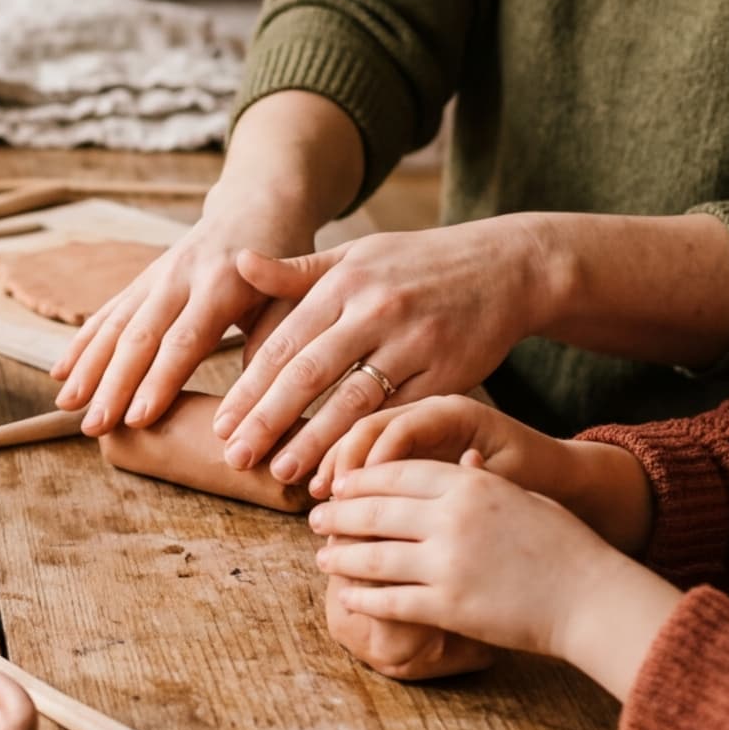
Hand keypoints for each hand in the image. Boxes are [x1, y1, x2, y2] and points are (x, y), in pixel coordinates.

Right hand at [51, 197, 317, 433]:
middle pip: (138, 336)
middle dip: (112, 385)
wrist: (257, 206)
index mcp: (223, 284)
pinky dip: (82, 343)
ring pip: (115, 324)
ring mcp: (155, 276)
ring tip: (66, 406)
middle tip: (93, 427)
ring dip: (87, 367)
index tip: (136, 419)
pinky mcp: (141, 280)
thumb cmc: (284, 265)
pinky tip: (60, 372)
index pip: (184, 340)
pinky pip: (107, 313)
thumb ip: (274, 347)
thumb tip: (251, 407)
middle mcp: (180, 278)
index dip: (158, 381)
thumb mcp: (293, 301)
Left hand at [212, 214, 568, 486]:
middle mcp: (375, 311)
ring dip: (314, 441)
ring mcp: (413, 342)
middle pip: (309, 372)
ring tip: (280, 474)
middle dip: (268, 419)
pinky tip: (345, 472)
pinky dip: (370, 445)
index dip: (250, 387)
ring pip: (354, 399)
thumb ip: (297, 271)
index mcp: (344, 282)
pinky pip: (401, 415)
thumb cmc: (418, 263)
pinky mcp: (448, 372)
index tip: (221, 424)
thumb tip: (237, 262)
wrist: (507, 266)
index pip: (284, 342)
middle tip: (235, 458)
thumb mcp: (358, 255)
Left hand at [310, 455, 677, 677]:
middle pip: (372, 511)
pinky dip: (362, 598)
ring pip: (371, 556)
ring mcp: (447, 563)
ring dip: (340, 558)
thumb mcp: (518, 496)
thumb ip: (473, 483)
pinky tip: (348, 597)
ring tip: (323, 559)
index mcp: (468, 484)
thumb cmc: (564, 546)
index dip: (359, 479)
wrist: (593, 598)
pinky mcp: (448, 605)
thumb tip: (443, 469)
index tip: (339, 484)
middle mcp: (452, 518)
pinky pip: (388, 599)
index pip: (395, 472)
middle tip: (315, 519)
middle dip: (337, 516)